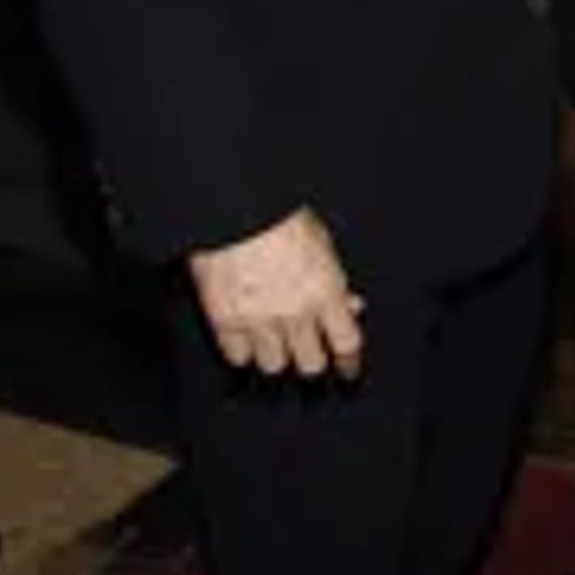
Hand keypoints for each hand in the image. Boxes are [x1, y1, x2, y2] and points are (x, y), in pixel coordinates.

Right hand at [188, 208, 363, 379]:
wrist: (233, 206)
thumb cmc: (278, 215)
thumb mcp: (322, 242)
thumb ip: (335, 281)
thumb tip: (350, 306)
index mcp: (325, 290)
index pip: (346, 343)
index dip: (349, 361)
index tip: (347, 369)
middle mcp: (295, 312)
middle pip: (311, 364)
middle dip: (311, 359)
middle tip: (306, 352)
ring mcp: (259, 320)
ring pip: (274, 366)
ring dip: (276, 356)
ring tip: (273, 342)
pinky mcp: (225, 321)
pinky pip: (237, 356)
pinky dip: (242, 352)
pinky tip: (245, 340)